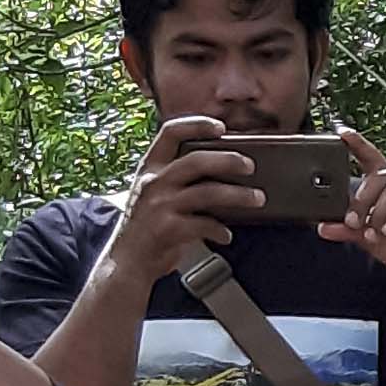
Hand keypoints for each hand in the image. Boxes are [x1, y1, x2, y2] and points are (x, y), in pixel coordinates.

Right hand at [104, 116, 266, 287]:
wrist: (128, 261)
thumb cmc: (147, 226)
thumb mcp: (153, 193)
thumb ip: (177, 178)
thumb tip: (220, 169)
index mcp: (150, 167)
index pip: (171, 132)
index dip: (197, 125)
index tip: (221, 128)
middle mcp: (153, 182)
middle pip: (197, 161)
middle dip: (229, 160)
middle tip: (250, 166)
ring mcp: (160, 206)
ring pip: (208, 192)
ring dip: (238, 195)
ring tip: (257, 198)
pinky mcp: (168, 229)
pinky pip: (204, 224)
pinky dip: (220, 229)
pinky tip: (227, 235)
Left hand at [322, 127, 385, 283]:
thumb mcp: (368, 237)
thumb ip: (348, 230)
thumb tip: (323, 227)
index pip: (370, 157)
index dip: (357, 144)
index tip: (341, 133)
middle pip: (378, 177)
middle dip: (362, 200)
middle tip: (352, 221)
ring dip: (378, 213)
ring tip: (374, 232)